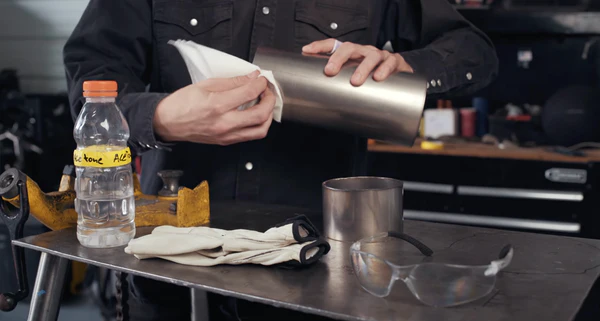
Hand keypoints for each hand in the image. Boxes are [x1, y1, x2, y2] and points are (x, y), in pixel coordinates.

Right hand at [153, 70, 274, 145]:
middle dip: (270, 100)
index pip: (250, 93)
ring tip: (264, 104)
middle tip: (267, 91)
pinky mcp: (226, 141)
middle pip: (261, 114)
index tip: (261, 79)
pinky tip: (255, 114)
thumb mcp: (206, 85)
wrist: (167, 123)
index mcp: (217, 106)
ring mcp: (226, 135)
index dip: (261, 84)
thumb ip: (232, 82)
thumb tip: (251, 78)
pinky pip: (250, 135)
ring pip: (260, 130)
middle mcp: (224, 123)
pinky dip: (258, 124)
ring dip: (268, 115)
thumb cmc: (182, 104)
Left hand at [302, 39, 413, 85]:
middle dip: (338, 58)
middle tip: (330, 71)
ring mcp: (380, 56)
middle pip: (350, 48)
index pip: (334, 45)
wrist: (403, 83)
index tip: (306, 51)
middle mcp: (364, 52)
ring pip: (371, 56)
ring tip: (355, 81)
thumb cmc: (372, 83)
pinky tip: (379, 78)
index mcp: (352, 54)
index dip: (320, 46)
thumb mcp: (353, 82)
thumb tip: (318, 105)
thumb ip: (339, 88)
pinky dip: (384, 69)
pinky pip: (390, 62)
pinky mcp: (395, 62)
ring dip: (362, 67)